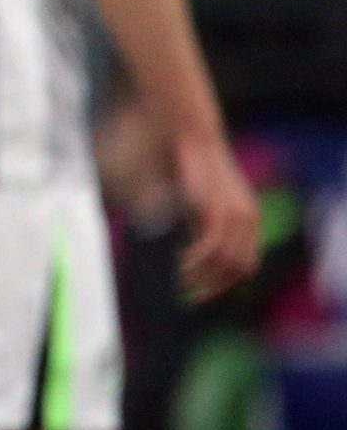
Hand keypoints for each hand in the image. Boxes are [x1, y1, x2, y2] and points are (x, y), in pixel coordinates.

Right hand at [173, 133, 258, 300]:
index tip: (205, 290)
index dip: (227, 281)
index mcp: (247, 217)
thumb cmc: (187, 163)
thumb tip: (184, 242)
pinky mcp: (217, 211)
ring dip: (205, 277)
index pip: (247, 263)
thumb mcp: (196, 197)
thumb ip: (197, 220)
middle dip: (217, 286)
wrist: (190, 134)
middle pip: (241, 268)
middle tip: (194, 295)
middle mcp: (247, 219)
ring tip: (184, 279)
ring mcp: (235, 215)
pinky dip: (198, 262)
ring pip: (227, 263)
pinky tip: (183, 263)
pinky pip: (212, 249)